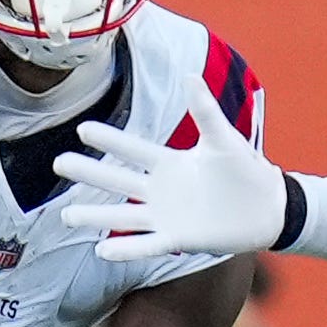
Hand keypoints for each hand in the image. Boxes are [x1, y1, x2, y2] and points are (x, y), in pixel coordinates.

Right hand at [54, 104, 286, 264]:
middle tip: (59, 164)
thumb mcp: (224, 139)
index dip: (109, 140)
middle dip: (89, 172)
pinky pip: (146, 244)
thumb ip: (205, 111)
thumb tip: (189, 76)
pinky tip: (101, 250)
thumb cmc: (246, 171)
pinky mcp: (178, 238)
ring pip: (122, 216)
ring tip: (66, 215)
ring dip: (95, 215)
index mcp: (170, 162)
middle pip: (117, 180)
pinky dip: (126, 248)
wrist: (267, 207)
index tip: (81, 129)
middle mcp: (161, 189)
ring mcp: (167, 215)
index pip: (132, 149)